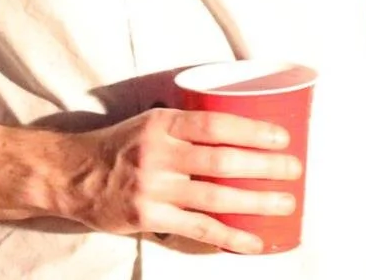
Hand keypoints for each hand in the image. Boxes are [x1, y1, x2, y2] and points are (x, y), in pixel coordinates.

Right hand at [55, 107, 302, 253]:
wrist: (72, 175)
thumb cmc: (116, 147)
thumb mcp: (146, 123)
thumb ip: (183, 128)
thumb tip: (233, 130)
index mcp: (160, 125)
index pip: (214, 124)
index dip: (252, 130)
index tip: (281, 137)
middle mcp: (158, 154)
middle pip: (222, 161)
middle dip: (264, 166)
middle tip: (294, 169)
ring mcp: (154, 188)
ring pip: (216, 196)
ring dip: (256, 201)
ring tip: (286, 203)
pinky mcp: (149, 217)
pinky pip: (198, 229)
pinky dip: (230, 236)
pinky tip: (253, 241)